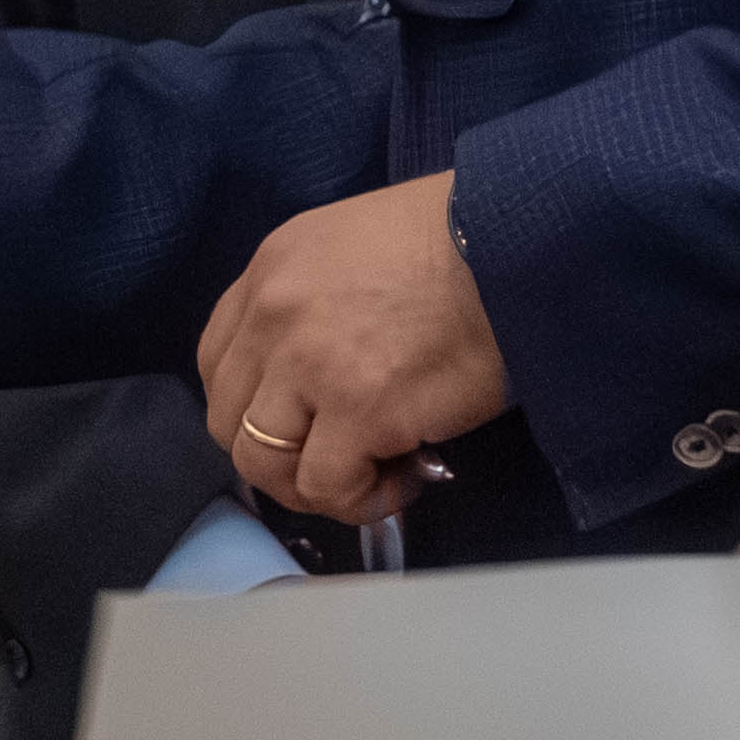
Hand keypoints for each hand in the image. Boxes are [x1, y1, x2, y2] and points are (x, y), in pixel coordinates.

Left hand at [189, 175, 506, 522]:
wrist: (521, 241)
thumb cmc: (462, 238)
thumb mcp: (357, 245)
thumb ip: (317, 300)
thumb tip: (323, 375)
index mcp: (271, 268)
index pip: (218, 362)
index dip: (255, 407)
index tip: (303, 423)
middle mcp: (273, 314)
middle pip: (230, 421)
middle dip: (280, 456)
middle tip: (340, 459)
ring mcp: (309, 364)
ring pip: (263, 463)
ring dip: (314, 485)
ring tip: (374, 475)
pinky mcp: (358, 410)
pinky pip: (329, 488)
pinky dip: (363, 501)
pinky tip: (406, 481)